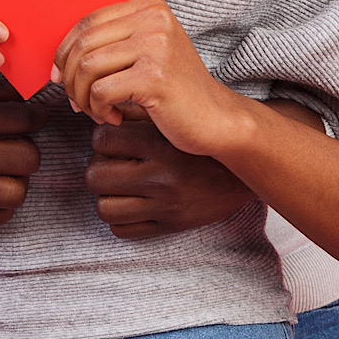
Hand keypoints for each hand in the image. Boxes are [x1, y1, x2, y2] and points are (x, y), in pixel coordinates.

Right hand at [0, 85, 48, 226]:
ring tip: (6, 169)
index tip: (36, 116)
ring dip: (18, 179)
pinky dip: (3, 203)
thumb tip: (29, 96)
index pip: (22, 118)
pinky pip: (0, 216)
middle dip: (29, 149)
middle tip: (19, 144)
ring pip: (18, 191)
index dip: (37, 115)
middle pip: (28, 157)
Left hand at [53, 0, 248, 156]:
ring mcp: (156, 46)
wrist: (216, 118)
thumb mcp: (145, 52)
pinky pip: (100, 91)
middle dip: (69, 78)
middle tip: (78, 101)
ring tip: (97, 110)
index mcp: (149, 6)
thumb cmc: (174, 89)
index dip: (64, 52)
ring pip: (87, 67)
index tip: (60, 77)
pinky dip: (98, 109)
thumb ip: (110, 44)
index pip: (87, 21)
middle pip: (83, 43)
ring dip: (83, 97)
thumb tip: (58, 62)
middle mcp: (153, 19)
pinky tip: (113, 117)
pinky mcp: (155, 77)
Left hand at [84, 112, 254, 238]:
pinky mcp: (170, 226)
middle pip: (96, 176)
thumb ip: (136, 113)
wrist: (242, 172)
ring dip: (105, 195)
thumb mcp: (171, 120)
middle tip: (110, 162)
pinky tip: (129, 203)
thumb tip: (101, 109)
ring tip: (118, 184)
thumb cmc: (200, 142)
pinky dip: (118, 218)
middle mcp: (162, 177)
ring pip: (104, 208)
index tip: (110, 138)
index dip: (101, 137)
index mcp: (160, 144)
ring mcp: (165, 206)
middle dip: (98, 167)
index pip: (102, 140)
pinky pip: (122, 230)